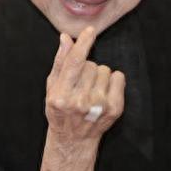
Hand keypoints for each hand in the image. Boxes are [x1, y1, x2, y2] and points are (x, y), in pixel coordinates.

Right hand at [44, 26, 124, 147]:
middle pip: (91, 65)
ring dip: (99, 76)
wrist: (73, 139)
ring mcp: (99, 106)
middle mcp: (80, 102)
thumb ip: (60, 62)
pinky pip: (118, 77)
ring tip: (90, 90)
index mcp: (61, 95)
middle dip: (87, 69)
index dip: (83, 44)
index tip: (90, 31)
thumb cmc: (60, 111)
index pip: (74, 63)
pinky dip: (112, 81)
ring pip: (104, 70)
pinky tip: (103, 93)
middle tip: (80, 84)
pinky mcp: (114, 109)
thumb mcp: (52, 88)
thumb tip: (66, 38)